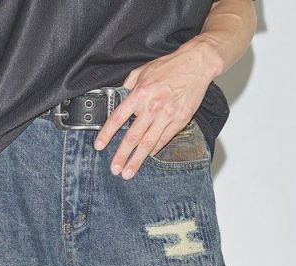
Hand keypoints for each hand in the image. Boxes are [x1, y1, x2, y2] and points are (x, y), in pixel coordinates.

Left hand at [94, 37, 223, 178]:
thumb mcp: (143, 70)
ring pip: (148, 143)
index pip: (118, 118)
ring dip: (137, 160)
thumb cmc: (170, 67)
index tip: (99, 145)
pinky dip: (154, 149)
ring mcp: (166, 116)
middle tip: (115, 169)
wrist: (196, 64)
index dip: (106, 134)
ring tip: (128, 172)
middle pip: (132, 137)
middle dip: (122, 156)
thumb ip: (129, 86)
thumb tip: (119, 98)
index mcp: (140, 94)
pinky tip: (147, 157)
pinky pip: (163, 140)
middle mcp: (152, 107)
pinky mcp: (179, 121)